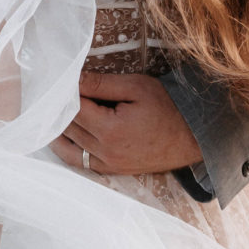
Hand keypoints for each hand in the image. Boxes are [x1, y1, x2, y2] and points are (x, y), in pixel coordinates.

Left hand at [51, 73, 201, 177]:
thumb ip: (101, 84)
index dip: (65, 93)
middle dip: (61, 108)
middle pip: (68, 127)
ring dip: (60, 127)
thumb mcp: (136, 87)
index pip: (74, 108)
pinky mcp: (112, 170)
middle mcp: (105, 151)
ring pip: (69, 146)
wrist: (192, 137)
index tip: (61, 80)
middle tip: (56, 91)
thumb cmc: (167, 108)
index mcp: (111, 129)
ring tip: (56, 109)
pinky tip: (63, 134)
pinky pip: (79, 162)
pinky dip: (67, 148)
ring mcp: (108, 164)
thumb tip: (73, 78)